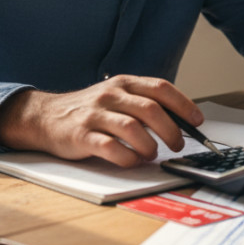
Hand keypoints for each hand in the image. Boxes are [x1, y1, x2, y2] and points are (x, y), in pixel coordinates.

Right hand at [0, 75, 203, 166]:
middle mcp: (110, 95)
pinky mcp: (82, 136)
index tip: (198, 121)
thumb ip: (143, 104)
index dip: (183, 105)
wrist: (45, 116)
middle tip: (177, 145)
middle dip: (170, 130)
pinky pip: (111, 148)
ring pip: (133, 128)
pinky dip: (127, 158)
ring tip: (151, 154)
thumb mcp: (116, 98)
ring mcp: (95, 115)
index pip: (161, 88)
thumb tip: (180, 122)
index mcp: (123, 83)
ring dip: (149, 146)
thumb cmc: (90, 110)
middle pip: (151, 109)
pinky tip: (131, 161)